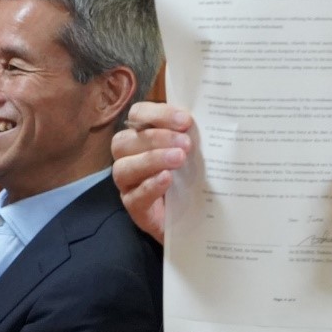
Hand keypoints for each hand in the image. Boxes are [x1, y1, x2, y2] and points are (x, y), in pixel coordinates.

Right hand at [111, 102, 193, 243]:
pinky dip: (151, 185)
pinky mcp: (135, 207)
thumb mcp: (193, 153)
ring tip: (179, 159)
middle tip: (186, 143)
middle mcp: (128, 157)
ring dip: (152, 159)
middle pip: (124, 140)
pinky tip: (167, 179)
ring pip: (124, 167)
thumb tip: (207, 118)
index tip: (186, 120)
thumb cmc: (190, 177)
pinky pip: (135, 195)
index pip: (138, 115)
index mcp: (141, 136)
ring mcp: (128, 183)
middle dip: (157, 138)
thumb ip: (192, 135)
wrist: (194, 218)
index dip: (159, 114)